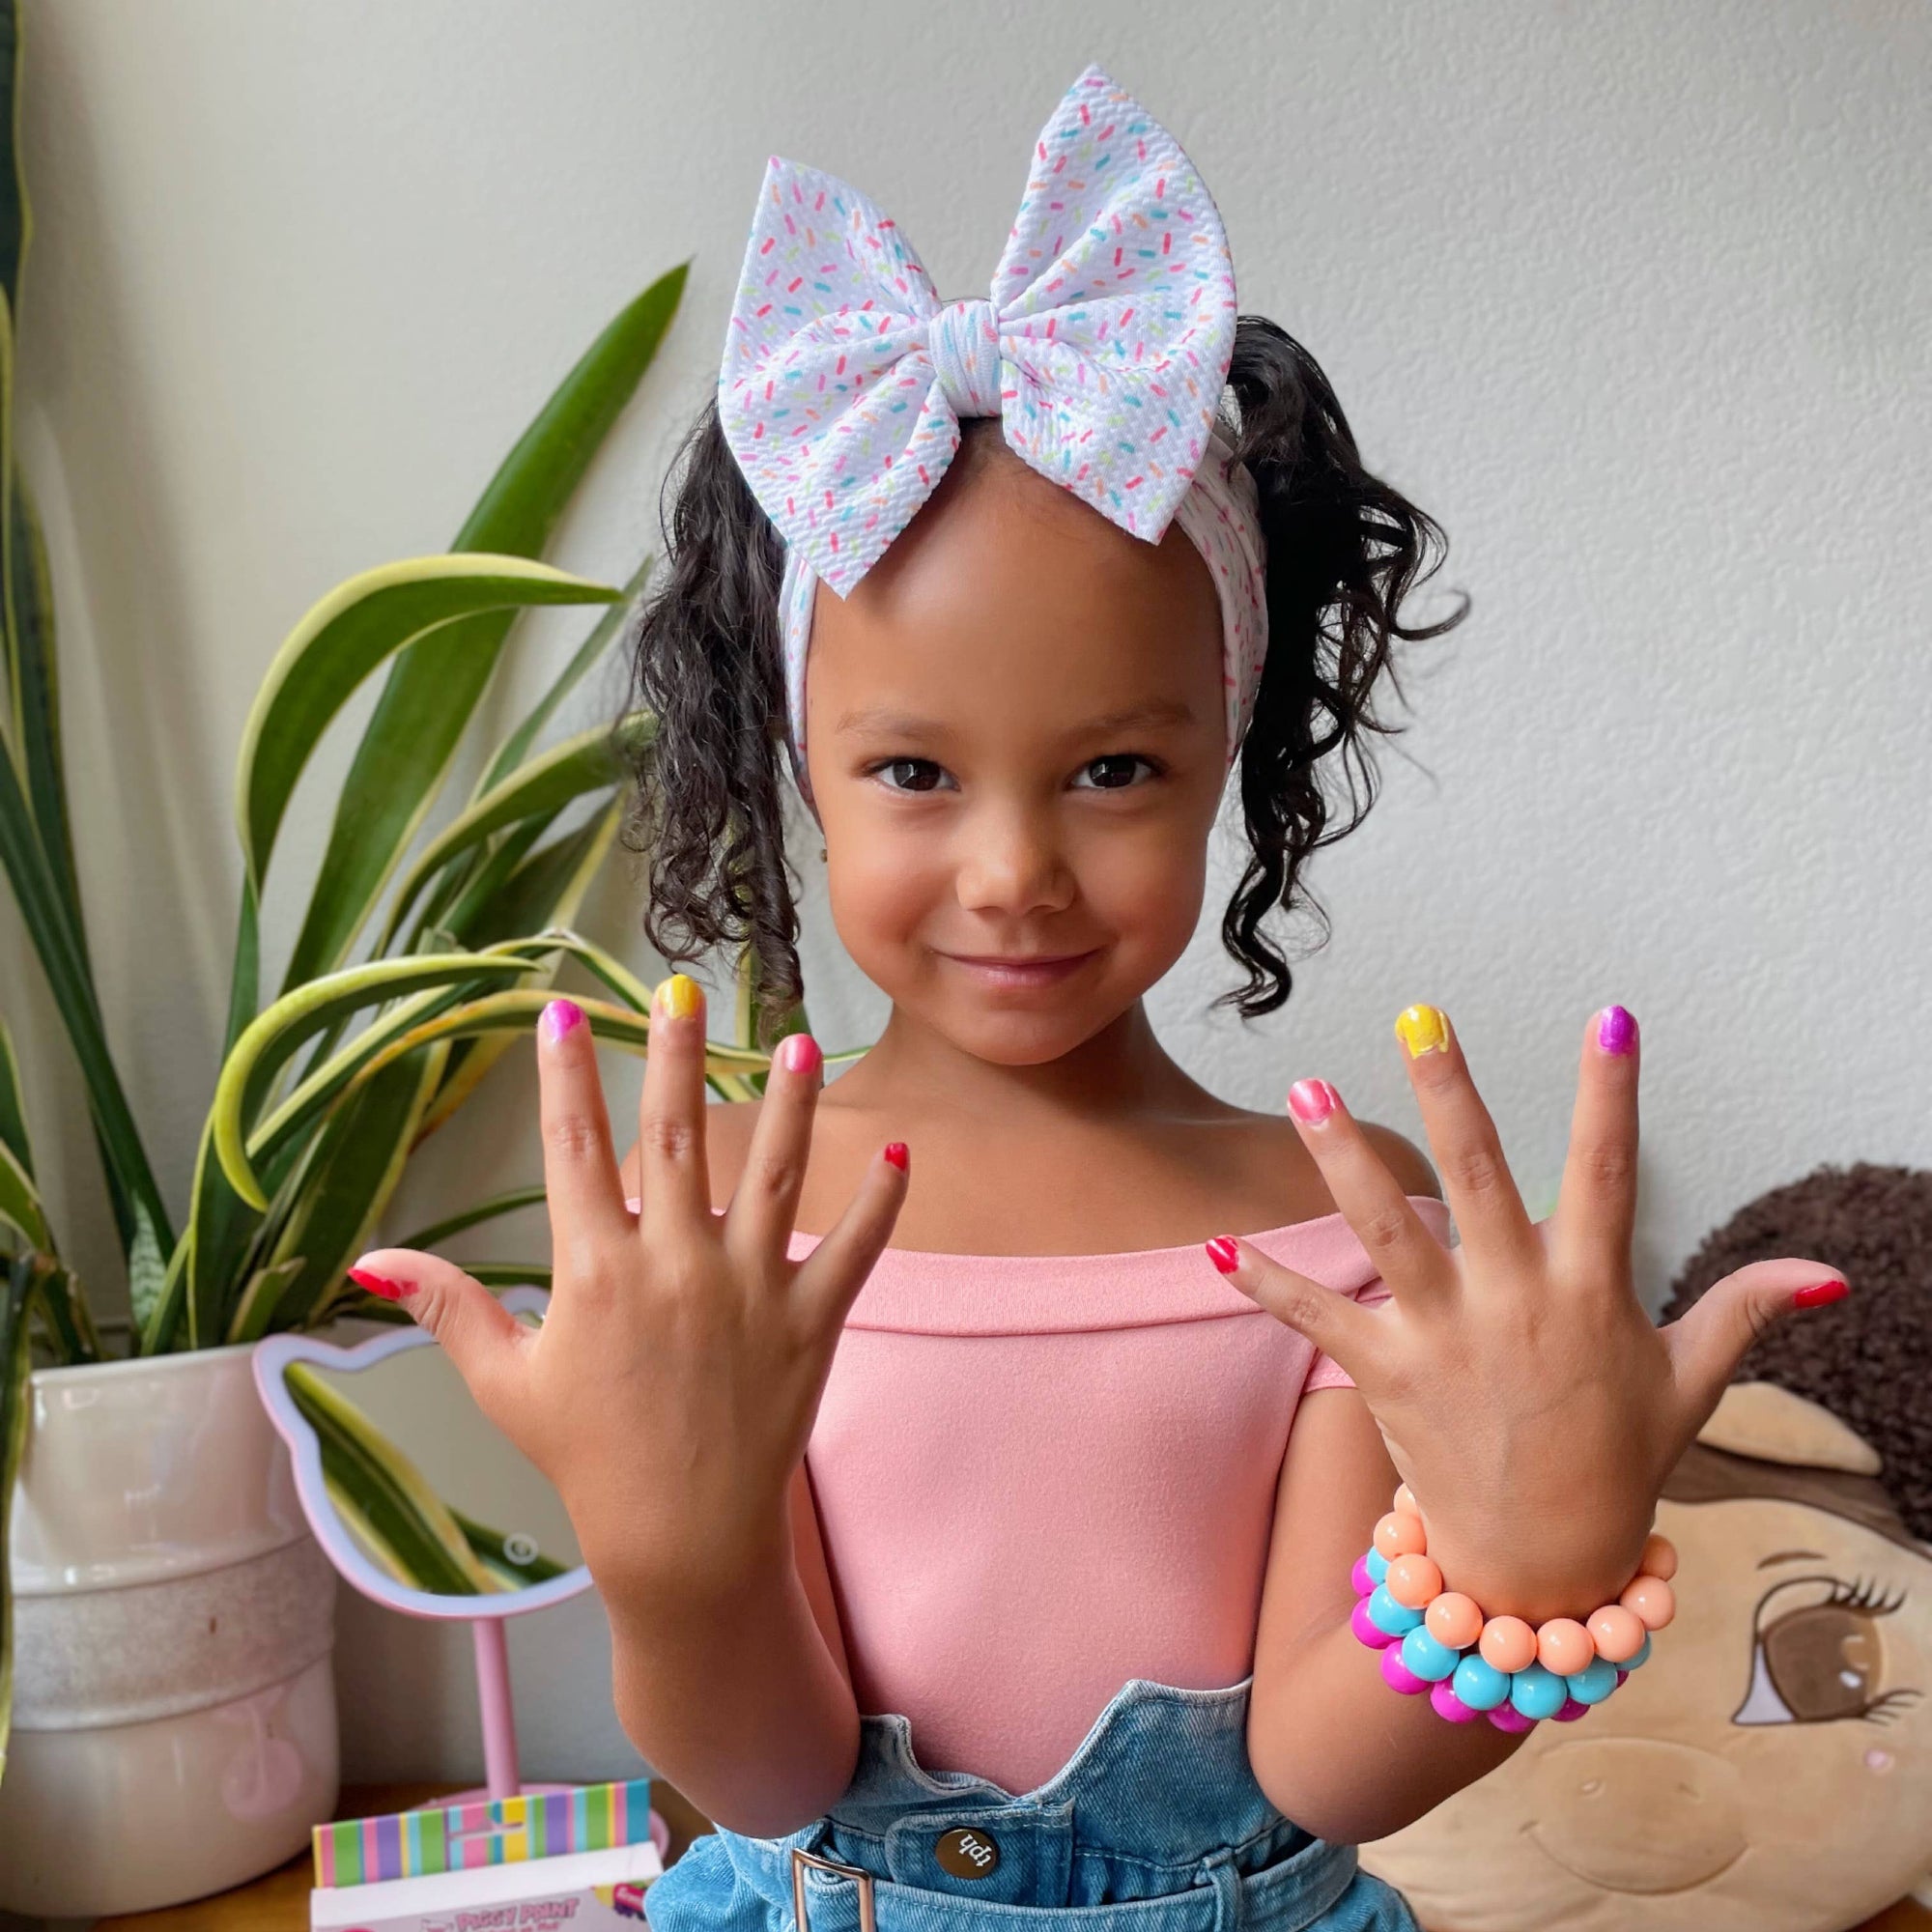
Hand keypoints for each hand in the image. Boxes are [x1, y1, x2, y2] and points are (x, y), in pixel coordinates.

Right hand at [345, 974, 909, 1599]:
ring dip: (790, 1103)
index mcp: (595, 1273)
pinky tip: (900, 1148)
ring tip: (799, 1038)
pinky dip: (880, 1202)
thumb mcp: (504, 1384)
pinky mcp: (811, 1323)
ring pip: (774, 1174)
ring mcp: (749, 1291)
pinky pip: (854, 1250)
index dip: (563, 1076)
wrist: (681, 1542)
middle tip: (679, 985)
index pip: (571, 1150)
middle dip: (674, 1053)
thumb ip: (449, 1308)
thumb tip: (374, 1262)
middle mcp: (673, 1266)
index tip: (560, 1009)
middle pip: (675, 1137)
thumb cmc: (587, 1460)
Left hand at [1205, 1003, 1848, 1624]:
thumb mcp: (1687, 1382)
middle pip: (1478, 1178)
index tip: (1611, 1019)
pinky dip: (1264, 1284)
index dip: (1610, 1096)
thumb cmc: (1617, 1459)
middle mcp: (1515, 1304)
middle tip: (1420, 1020)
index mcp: (1590, 1291)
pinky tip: (1211, 1245)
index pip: (1606, 1173)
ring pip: (1387, 1231)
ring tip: (1305, 1087)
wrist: (1545, 1567)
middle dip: (1449, 1093)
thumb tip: (1824, 1272)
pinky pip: (1317, 1320)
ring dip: (1342, 1159)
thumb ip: (1741, 1311)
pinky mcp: (1387, 1379)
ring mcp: (1446, 1340)